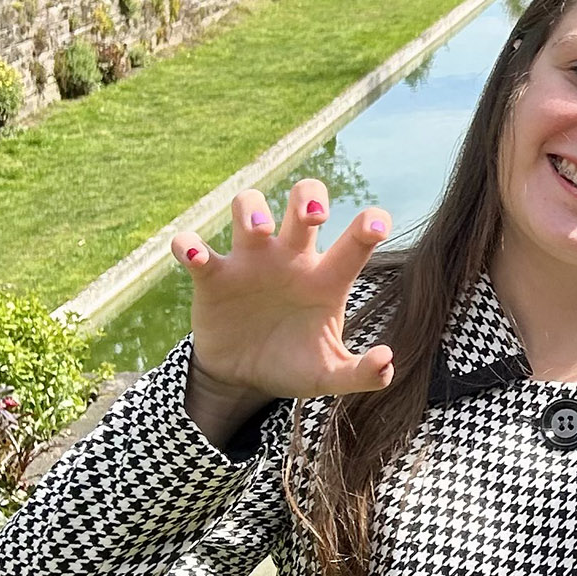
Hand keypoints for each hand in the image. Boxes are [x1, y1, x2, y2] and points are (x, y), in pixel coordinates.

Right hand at [173, 177, 396, 412]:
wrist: (244, 378)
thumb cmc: (293, 364)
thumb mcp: (327, 375)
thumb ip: (360, 373)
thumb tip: (387, 362)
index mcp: (325, 279)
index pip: (354, 243)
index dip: (369, 225)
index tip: (377, 224)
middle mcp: (290, 259)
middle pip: (302, 202)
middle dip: (307, 197)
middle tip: (313, 216)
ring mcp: (250, 262)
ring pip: (248, 207)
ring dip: (251, 210)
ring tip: (259, 231)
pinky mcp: (212, 276)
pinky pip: (194, 249)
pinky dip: (189, 246)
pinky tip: (195, 255)